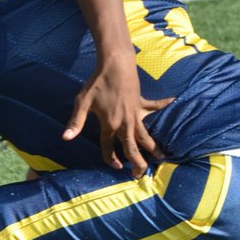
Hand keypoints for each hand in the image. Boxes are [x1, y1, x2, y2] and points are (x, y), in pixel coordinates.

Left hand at [62, 59, 171, 177]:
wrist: (115, 64)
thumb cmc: (97, 83)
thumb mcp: (83, 102)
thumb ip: (76, 122)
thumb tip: (66, 138)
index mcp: (110, 125)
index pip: (109, 147)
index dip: (110, 159)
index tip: (115, 167)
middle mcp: (125, 123)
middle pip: (132, 147)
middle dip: (137, 163)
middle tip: (140, 174)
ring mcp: (135, 113)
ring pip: (146, 135)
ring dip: (153, 147)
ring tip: (162, 157)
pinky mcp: (141, 102)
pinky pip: (154, 106)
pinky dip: (163, 104)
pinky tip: (174, 100)